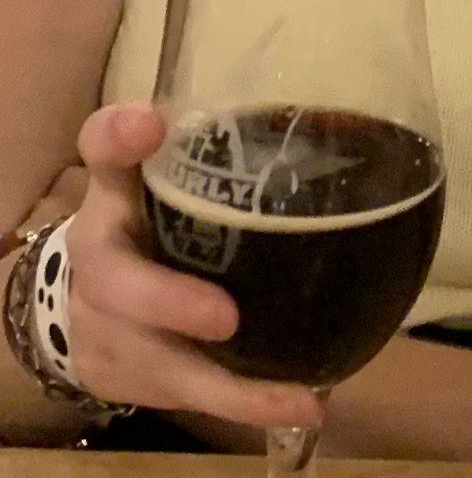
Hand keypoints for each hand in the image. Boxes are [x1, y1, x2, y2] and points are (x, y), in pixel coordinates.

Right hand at [56, 102, 322, 431]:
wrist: (94, 296)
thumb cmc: (162, 218)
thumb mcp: (186, 172)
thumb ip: (231, 144)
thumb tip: (323, 121)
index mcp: (120, 190)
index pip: (104, 150)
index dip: (118, 138)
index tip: (146, 126)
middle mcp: (100, 255)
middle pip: (117, 282)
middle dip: (169, 302)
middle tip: (225, 318)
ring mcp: (103, 324)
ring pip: (154, 359)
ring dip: (225, 381)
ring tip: (296, 393)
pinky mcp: (124, 374)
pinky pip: (183, 392)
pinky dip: (242, 402)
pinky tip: (297, 405)